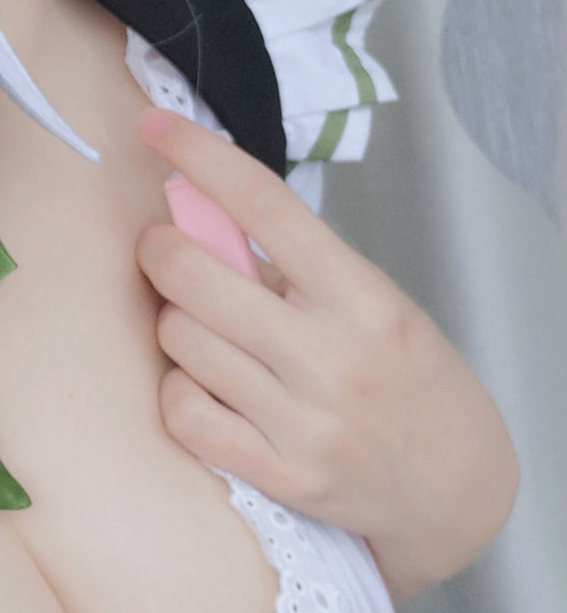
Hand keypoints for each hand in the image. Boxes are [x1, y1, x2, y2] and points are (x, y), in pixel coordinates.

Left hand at [136, 110, 517, 599]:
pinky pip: (183, 413)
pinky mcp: (280, 474)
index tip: (156, 127)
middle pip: (192, 275)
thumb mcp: (371, 300)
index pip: (265, 203)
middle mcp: (331, 356)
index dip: (200, 156)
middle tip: (167, 250)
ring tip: (204, 327)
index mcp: (360, 296)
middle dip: (161, 249)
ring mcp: (304, 420)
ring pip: (179, 340)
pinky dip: (179, 390)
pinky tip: (203, 384)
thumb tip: (196, 213)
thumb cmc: (404, 374)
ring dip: (174, 322)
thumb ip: (292, 264)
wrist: (455, 485)